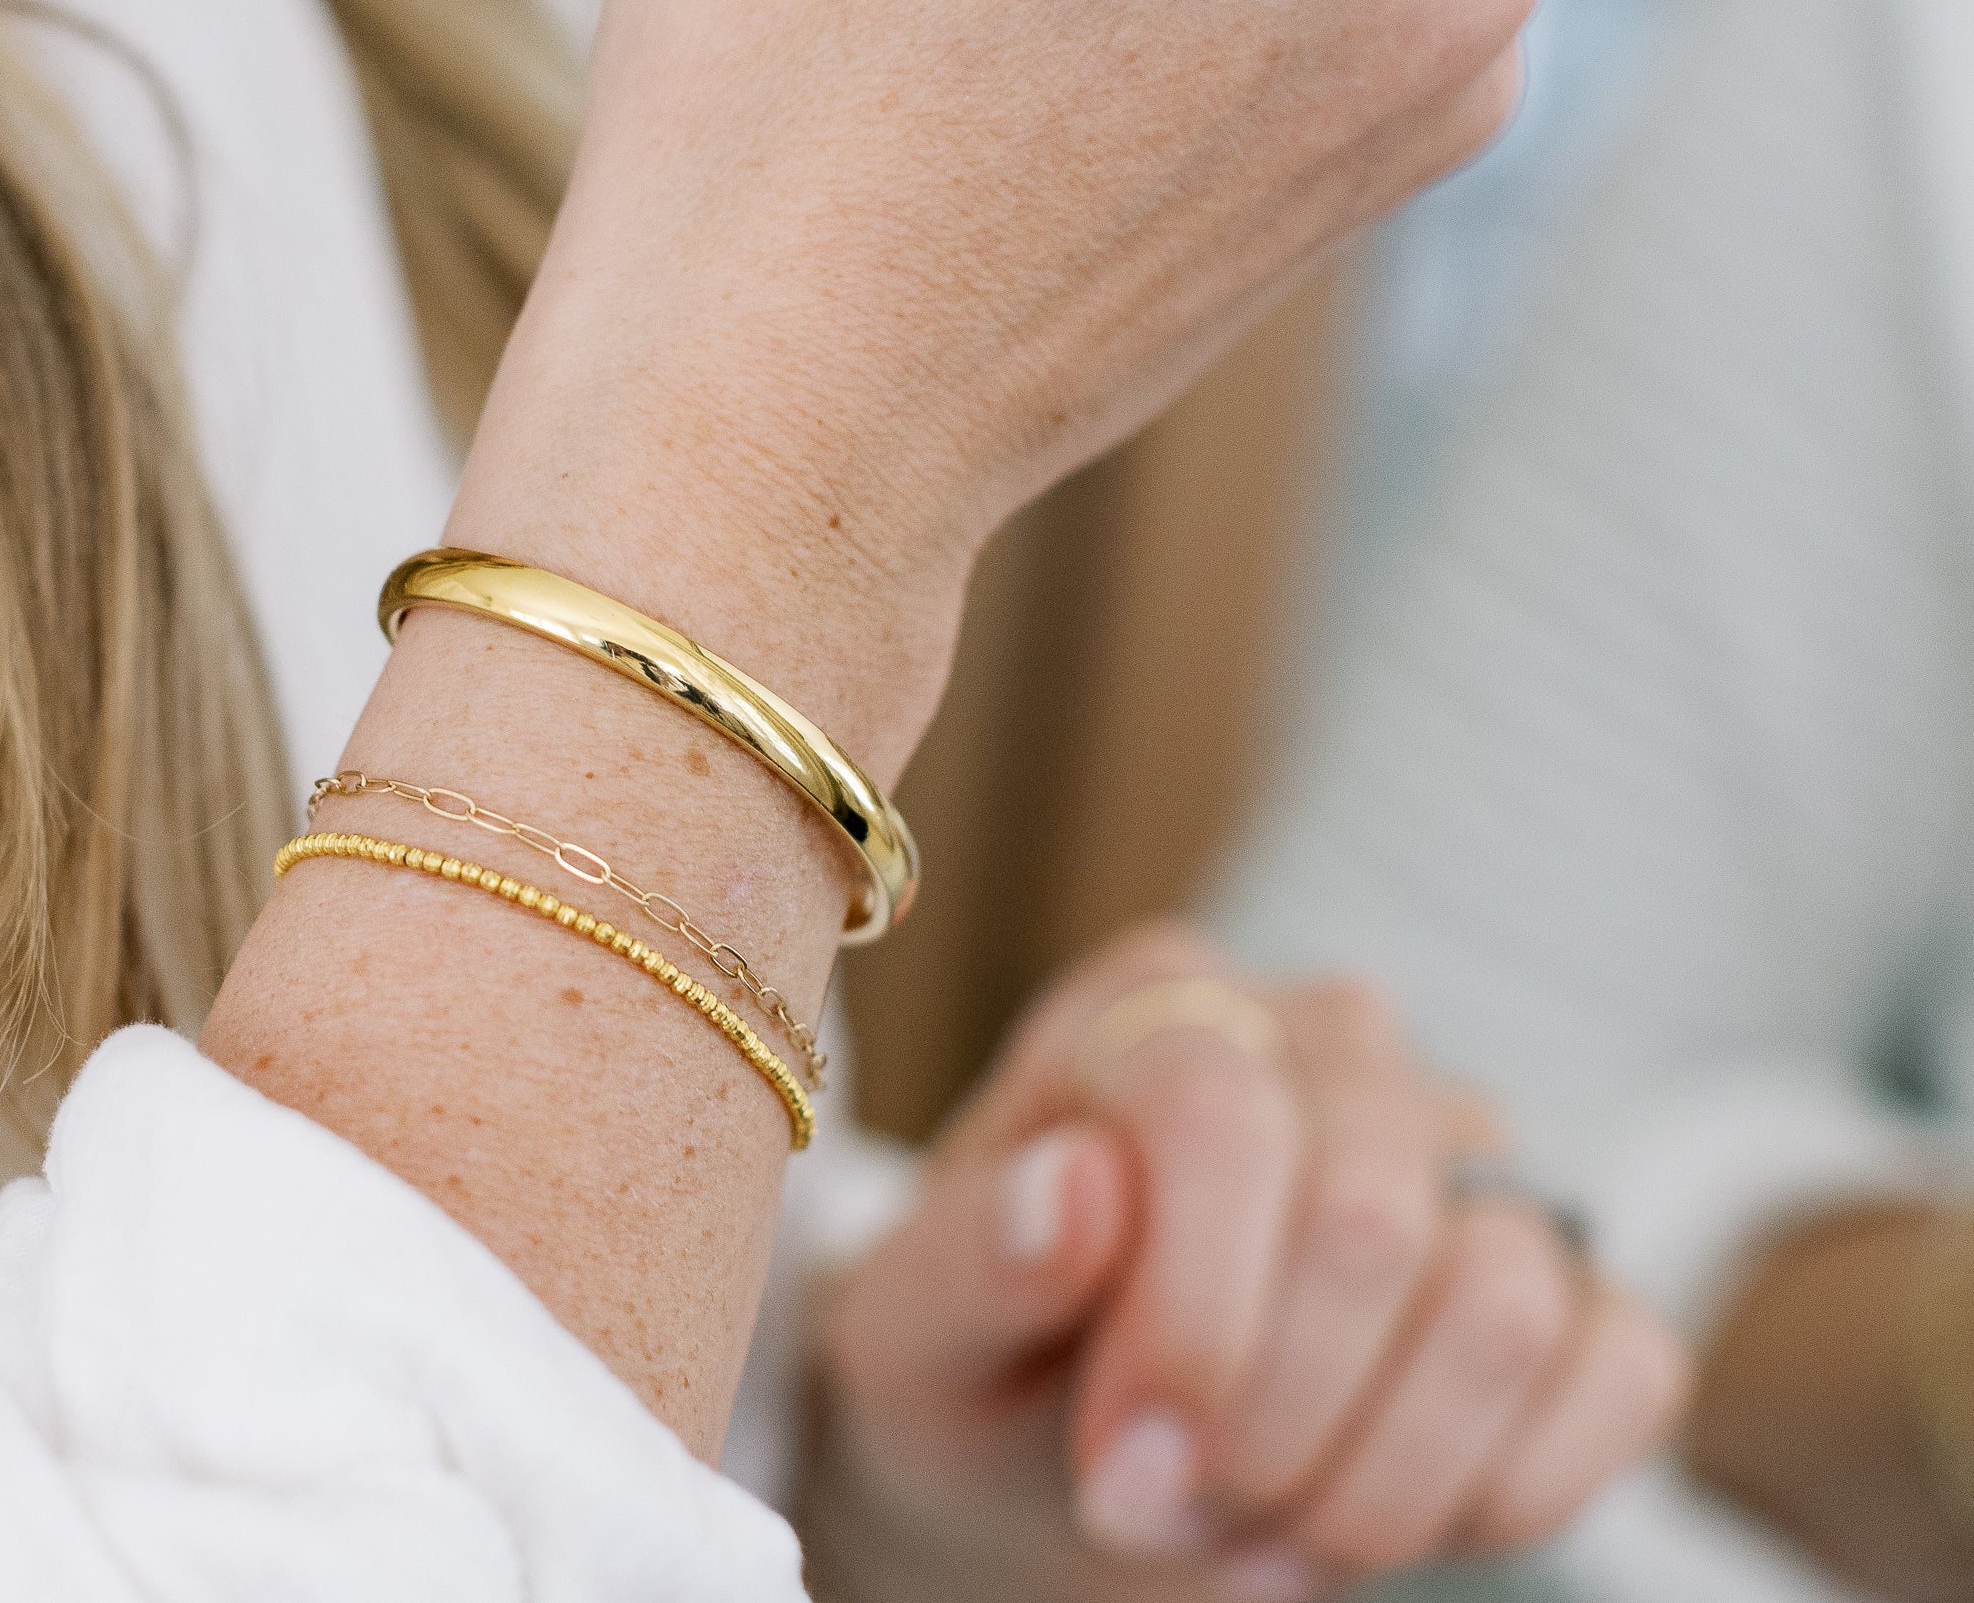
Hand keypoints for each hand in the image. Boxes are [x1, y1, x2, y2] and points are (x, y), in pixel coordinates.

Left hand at [809, 928, 1688, 1601]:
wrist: (1049, 1461)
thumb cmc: (977, 1366)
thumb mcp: (915, 1333)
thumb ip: (976, 1259)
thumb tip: (1075, 1187)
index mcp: (1157, 1006)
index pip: (1219, 1113)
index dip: (1187, 1322)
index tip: (1120, 1475)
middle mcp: (1326, 1041)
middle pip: (1368, 1218)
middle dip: (1271, 1423)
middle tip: (1173, 1515)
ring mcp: (1460, 1152)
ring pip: (1504, 1300)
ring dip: (1378, 1478)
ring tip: (1260, 1533)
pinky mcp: (1563, 1279)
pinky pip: (1624, 1365)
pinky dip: (1511, 1487)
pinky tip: (1387, 1516)